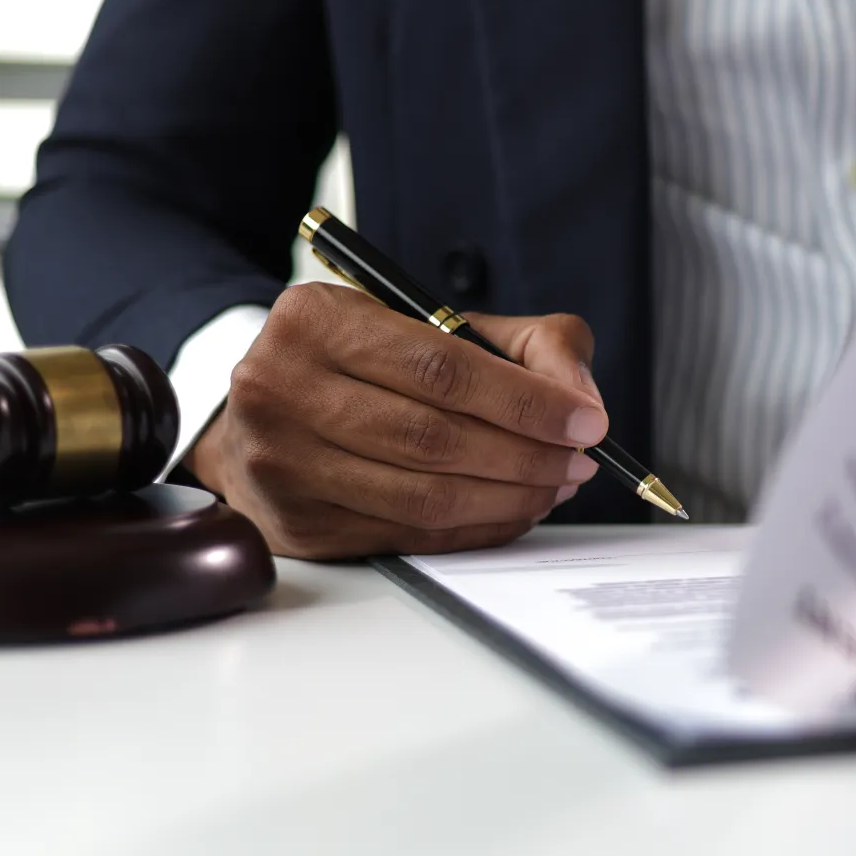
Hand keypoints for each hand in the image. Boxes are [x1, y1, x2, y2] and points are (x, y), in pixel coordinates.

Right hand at [187, 282, 608, 558]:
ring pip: (424, 496)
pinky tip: (512, 510)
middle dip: (526, 455)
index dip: (525, 401)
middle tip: (579, 460)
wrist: (269, 414)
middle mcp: (281, 388)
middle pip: (434, 437)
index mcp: (316, 320)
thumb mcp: (437, 323)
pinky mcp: (297, 524)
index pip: (441, 368)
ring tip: (555, 485)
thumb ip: (529, 343)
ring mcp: (282, 463)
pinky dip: (476, 528)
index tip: (586, 421)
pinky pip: (409, 535)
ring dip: (508, 498)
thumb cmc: (368, 364)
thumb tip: (581, 401)